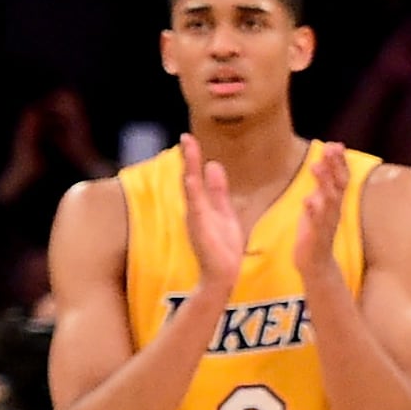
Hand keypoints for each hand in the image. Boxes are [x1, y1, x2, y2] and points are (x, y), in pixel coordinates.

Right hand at [175, 132, 251, 296]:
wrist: (223, 274)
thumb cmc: (223, 246)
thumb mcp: (224, 211)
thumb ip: (218, 190)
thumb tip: (213, 165)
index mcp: (203, 203)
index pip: (196, 175)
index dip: (193, 157)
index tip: (189, 138)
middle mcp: (196, 207)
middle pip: (191, 176)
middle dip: (189, 156)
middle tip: (186, 136)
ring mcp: (196, 217)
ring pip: (191, 187)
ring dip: (190, 166)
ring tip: (188, 146)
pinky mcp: (199, 227)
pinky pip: (195, 206)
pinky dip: (193, 191)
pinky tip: (190, 177)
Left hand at [287, 141, 351, 293]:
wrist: (315, 264)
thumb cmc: (314, 232)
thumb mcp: (318, 206)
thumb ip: (321, 187)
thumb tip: (322, 164)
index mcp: (334, 203)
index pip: (341, 178)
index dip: (339, 162)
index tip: (335, 144)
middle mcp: (334, 211)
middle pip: (339, 186)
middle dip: (335, 166)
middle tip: (330, 148)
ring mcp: (326, 223)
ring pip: (329, 201)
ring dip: (324, 183)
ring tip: (316, 166)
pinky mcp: (317, 237)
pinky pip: (317, 223)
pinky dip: (313, 211)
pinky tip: (308, 200)